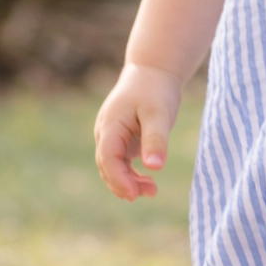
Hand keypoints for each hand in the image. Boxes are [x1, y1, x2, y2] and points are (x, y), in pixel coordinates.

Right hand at [94, 63, 183, 200]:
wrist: (154, 71)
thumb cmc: (155, 90)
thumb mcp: (159, 114)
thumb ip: (156, 140)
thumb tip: (155, 168)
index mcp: (110, 126)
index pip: (107, 160)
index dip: (119, 179)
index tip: (135, 193)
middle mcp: (106, 133)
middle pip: (107, 167)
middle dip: (125, 184)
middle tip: (150, 192)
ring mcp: (113, 137)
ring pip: (114, 167)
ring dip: (129, 182)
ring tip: (152, 190)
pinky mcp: (122, 140)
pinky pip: (122, 163)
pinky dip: (132, 175)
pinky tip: (147, 182)